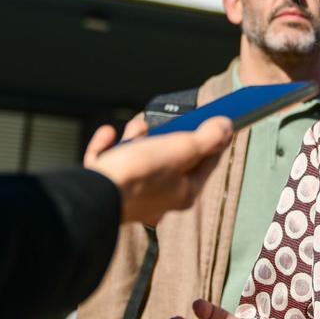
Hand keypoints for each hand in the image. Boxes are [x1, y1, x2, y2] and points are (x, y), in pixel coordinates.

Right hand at [83, 116, 231, 224]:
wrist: (93, 196)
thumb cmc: (140, 174)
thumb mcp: (182, 149)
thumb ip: (207, 139)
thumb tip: (226, 127)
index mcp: (183, 192)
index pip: (208, 162)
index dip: (215, 139)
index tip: (219, 120)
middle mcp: (160, 197)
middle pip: (171, 159)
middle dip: (168, 136)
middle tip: (167, 123)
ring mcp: (132, 194)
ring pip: (139, 158)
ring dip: (137, 137)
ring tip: (136, 128)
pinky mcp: (106, 189)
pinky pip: (110, 162)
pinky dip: (109, 146)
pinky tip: (109, 134)